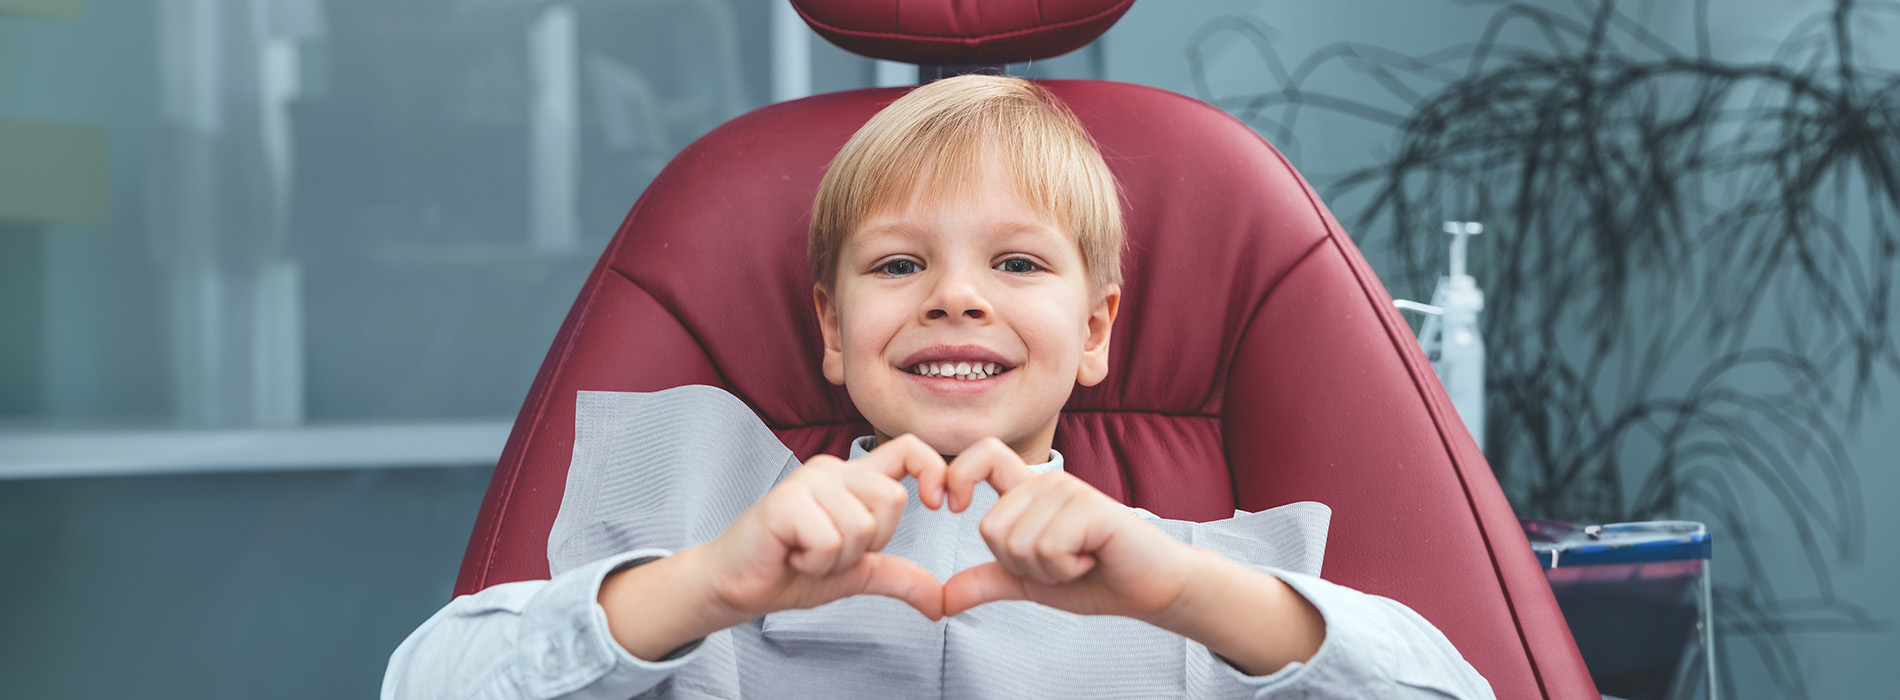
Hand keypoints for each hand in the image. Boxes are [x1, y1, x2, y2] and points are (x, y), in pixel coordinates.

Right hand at [691, 433, 949, 623]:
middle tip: (831, 551)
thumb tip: (940, 602)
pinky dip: (815, 563)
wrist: (735, 586)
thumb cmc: (789, 571)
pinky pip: (830, 541)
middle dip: (870, 543)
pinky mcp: (785, 502)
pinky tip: (791, 556)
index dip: (933, 470)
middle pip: (892, 498)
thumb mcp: (856, 574)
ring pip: (862, 526)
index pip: (909, 449)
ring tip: (807, 554)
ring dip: (838, 559)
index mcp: (852, 479)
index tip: (940, 505)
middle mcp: (831, 470)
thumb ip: (899, 577)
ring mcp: (806, 482)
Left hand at [939, 438, 1197, 622]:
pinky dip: (1067, 569)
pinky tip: (1093, 557)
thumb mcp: (1029, 582)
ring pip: (1018, 543)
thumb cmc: (1094, 579)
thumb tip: (941, 600)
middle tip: (1062, 560)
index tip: (953, 507)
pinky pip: (1047, 548)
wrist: (1149, 589)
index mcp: (1029, 492)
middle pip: (991, 528)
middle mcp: (1047, 482)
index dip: (958, 476)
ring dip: (1049, 570)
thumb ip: (986, 581)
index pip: (982, 455)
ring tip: (1080, 559)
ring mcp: (1070, 490)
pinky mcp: (1090, 506)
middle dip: (1021, 565)